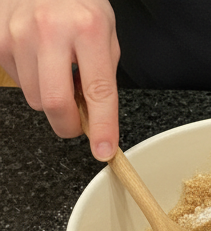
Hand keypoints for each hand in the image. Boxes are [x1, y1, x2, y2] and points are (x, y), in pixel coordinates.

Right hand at [0, 0, 118, 160]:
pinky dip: (32, 82)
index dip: (102, 127)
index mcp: (88, 29)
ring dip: (50, 99)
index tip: (103, 150)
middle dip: (68, 125)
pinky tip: (39, 60)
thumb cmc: (78, 6)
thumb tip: (95, 120)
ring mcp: (19, 32)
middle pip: (55, 103)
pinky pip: (18, 83)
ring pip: (35, 98)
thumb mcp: (105, 35)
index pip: (98, 91)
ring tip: (57, 74)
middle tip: (78, 121)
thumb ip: (102, 77)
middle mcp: (50, 29)